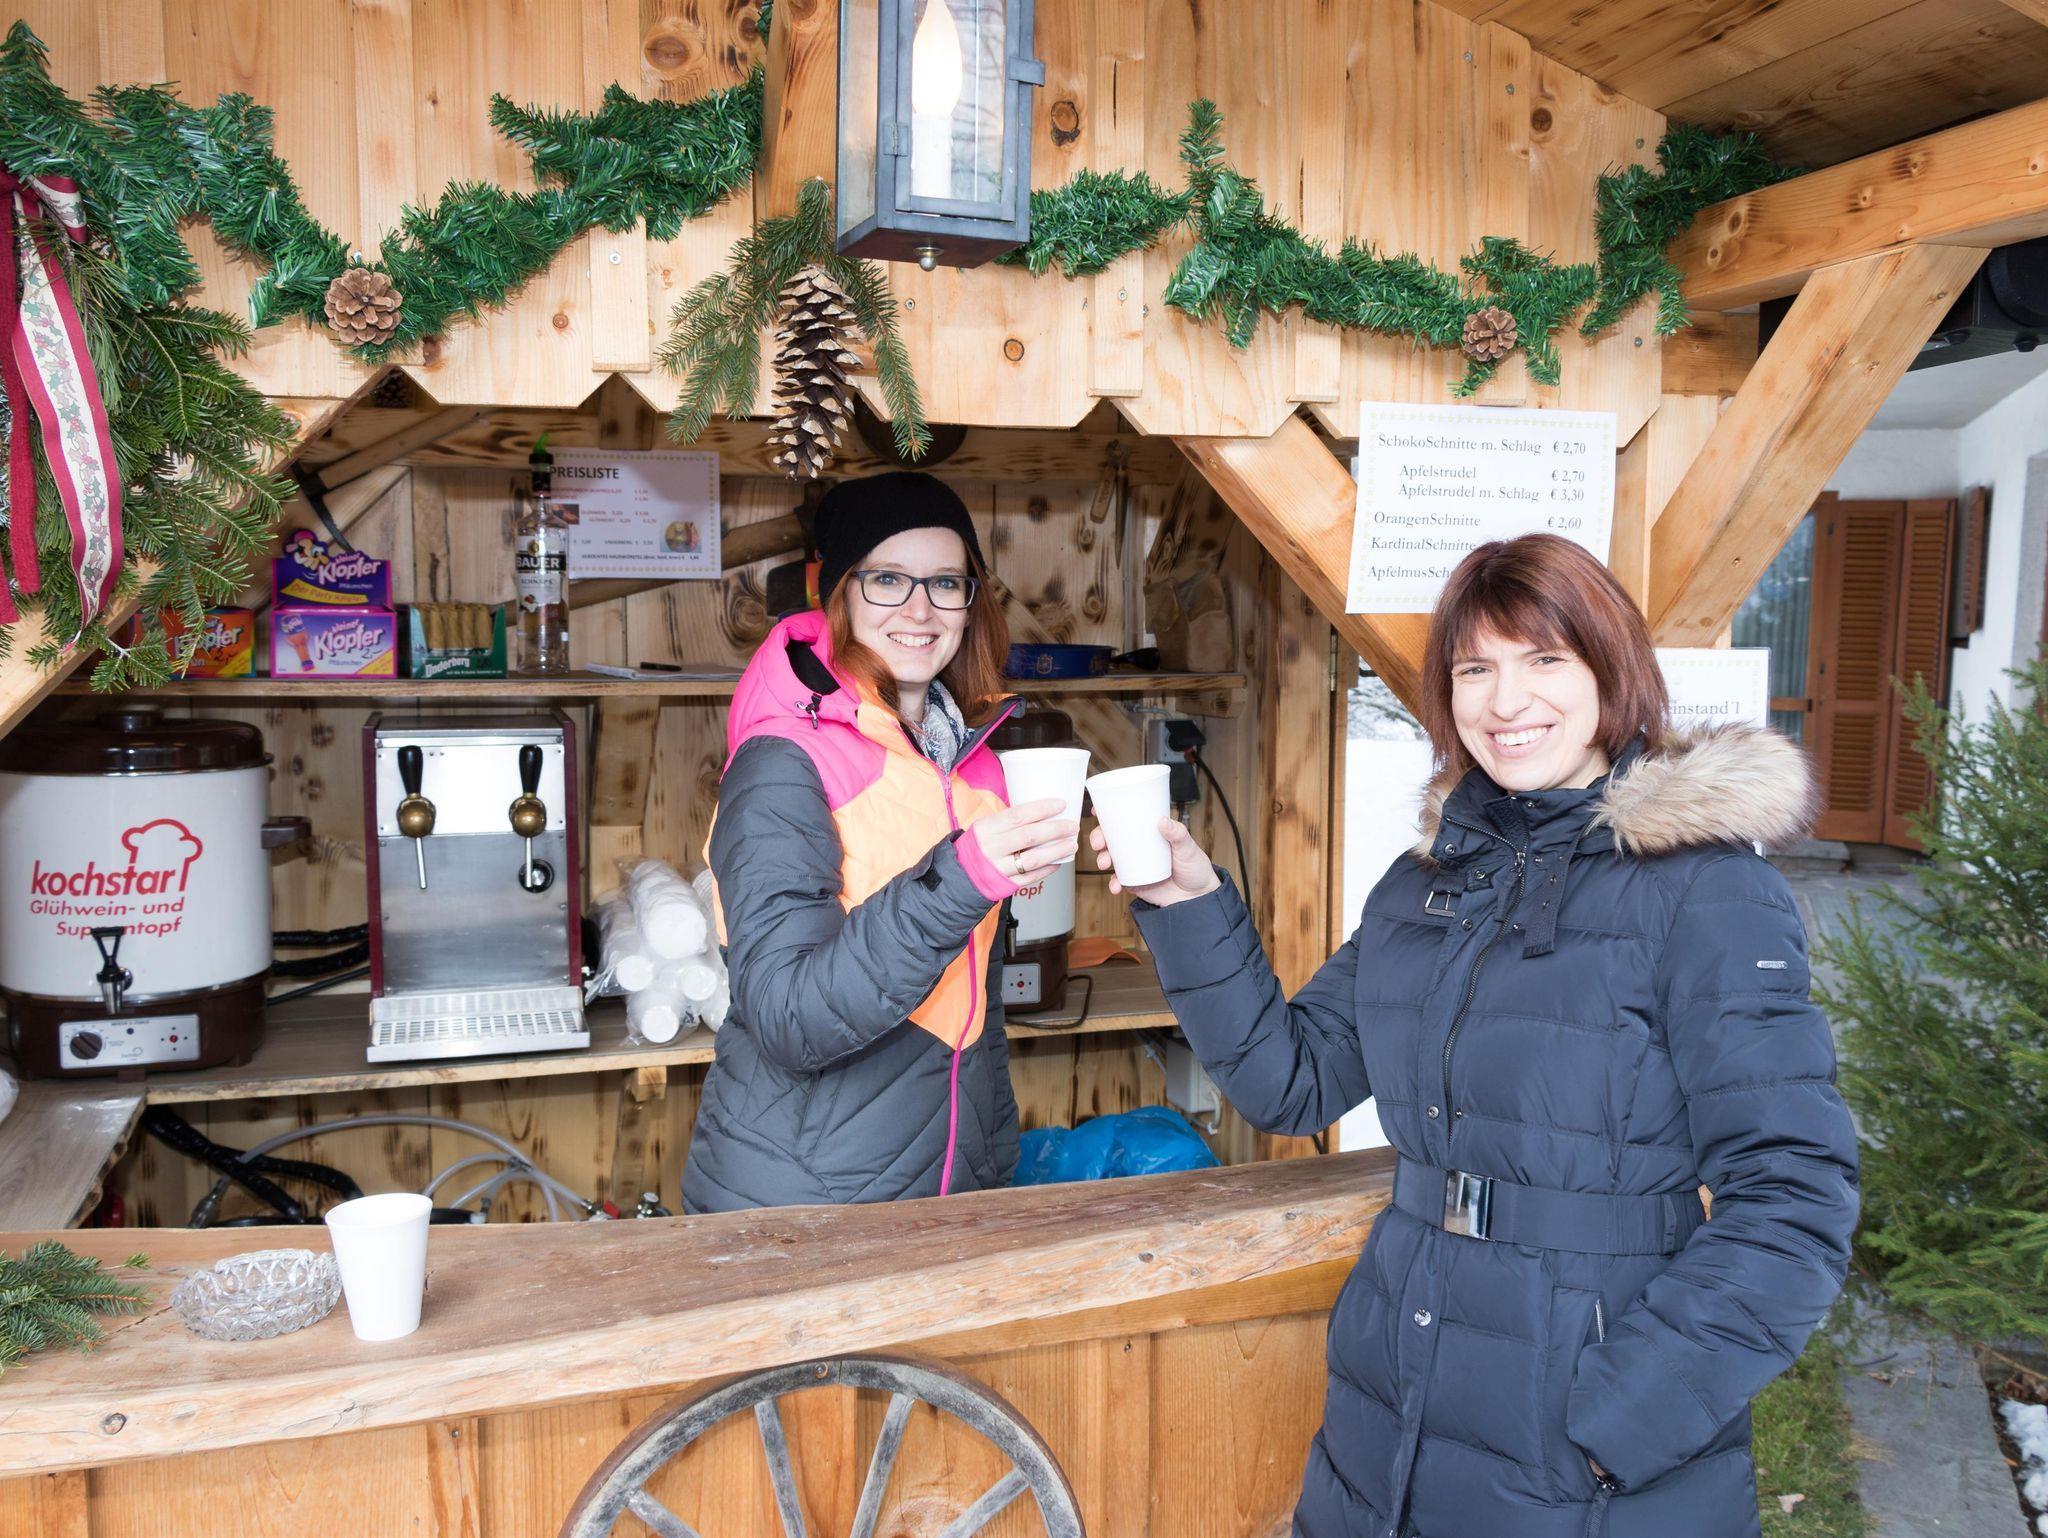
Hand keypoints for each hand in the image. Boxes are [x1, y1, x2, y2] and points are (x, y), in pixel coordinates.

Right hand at [969, 798, 1078, 884]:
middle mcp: (992, 848)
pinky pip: (1030, 877)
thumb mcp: (986, 826)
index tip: (1060, 805)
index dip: (1042, 809)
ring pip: (1033, 859)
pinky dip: (1046, 869)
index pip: (1018, 815)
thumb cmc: (979, 844)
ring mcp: (998, 868)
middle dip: (1055, 830)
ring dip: (1056, 851)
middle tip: (1072, 826)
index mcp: (987, 828)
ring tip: (1071, 844)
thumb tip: (1044, 811)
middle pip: (1030, 836)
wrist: (960, 872)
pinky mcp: (1004, 884)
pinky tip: (1058, 862)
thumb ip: (1010, 821)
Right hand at [1089, 817, 1220, 906]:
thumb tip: (1162, 821)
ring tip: (1104, 863)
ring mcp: (1136, 864)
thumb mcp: (1188, 847)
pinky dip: (1113, 883)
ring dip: (1102, 858)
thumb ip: (1178, 834)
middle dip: (1099, 837)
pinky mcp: (1135, 882)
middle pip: (1112, 838)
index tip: (1097, 810)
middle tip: (1098, 842)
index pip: (1127, 819)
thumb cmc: (1196, 868)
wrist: (1199, 898)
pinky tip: (1115, 885)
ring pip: (1111, 857)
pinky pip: (1118, 880)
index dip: (1109, 814)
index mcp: (1150, 833)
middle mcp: (1140, 847)